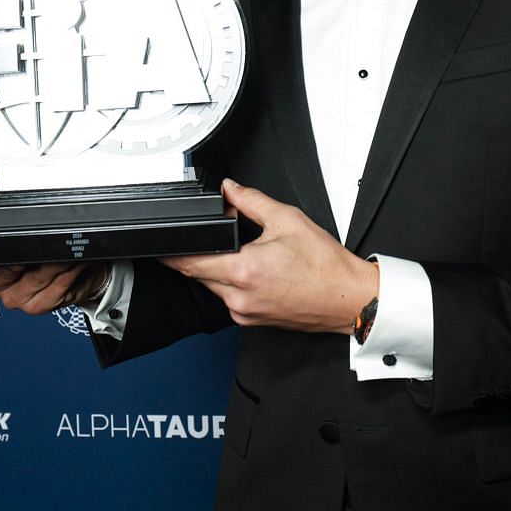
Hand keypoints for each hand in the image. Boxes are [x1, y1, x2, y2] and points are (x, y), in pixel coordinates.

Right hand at [0, 163, 108, 314]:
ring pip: (36, 276)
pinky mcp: (37, 307)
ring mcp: (15, 298)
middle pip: (9, 266)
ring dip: (57, 259)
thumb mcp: (18, 217)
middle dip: (33, 249)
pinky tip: (75, 262)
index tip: (15, 237)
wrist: (72, 272)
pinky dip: (68, 274)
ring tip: (69, 246)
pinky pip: (54, 289)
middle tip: (49, 235)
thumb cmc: (43, 245)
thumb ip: (0, 191)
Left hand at [163, 178, 377, 332]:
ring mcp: (244, 313)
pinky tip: (254, 272)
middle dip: (200, 255)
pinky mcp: (252, 321)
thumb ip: (251, 200)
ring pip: (214, 287)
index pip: (190, 262)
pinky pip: (229, 299)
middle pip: (198, 275)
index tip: (162, 244)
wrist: (348, 299)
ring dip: (217, 269)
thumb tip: (230, 188)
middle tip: (217, 239)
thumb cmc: (325, 267)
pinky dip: (233, 283)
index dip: (172, 252)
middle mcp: (238, 297)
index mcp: (243, 271)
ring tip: (245, 255)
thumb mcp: (287, 220)